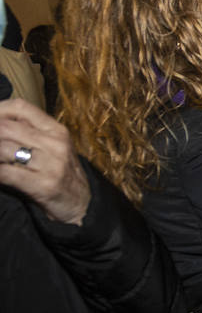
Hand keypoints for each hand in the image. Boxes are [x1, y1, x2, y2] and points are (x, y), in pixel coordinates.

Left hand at [0, 98, 91, 224]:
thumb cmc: (61, 174)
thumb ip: (30, 133)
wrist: (82, 205)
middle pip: (6, 127)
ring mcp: (51, 165)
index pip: (21, 107)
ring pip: (3, 148)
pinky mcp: (43, 185)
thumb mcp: (54, 148)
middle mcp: (56, 144)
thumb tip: (1, 123)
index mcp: (57, 131)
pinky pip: (5, 173)